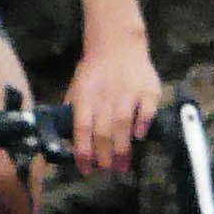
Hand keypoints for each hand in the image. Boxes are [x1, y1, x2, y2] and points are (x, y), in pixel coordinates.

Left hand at [67, 35, 161, 179]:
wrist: (117, 44)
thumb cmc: (95, 72)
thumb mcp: (76, 88)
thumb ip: (72, 113)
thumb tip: (66, 142)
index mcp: (85, 97)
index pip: (81, 128)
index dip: (83, 151)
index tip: (86, 169)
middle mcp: (104, 96)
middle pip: (102, 130)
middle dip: (104, 155)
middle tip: (107, 169)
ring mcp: (127, 92)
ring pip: (122, 123)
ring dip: (122, 147)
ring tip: (122, 165)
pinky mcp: (147, 89)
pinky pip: (146, 109)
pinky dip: (143, 123)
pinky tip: (140, 136)